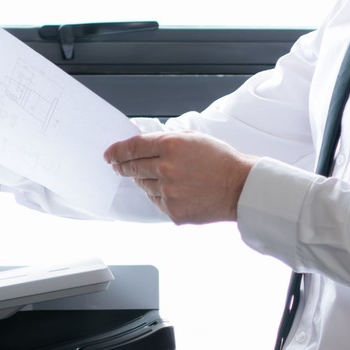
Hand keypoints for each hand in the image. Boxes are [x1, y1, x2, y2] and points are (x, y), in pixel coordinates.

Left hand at [105, 133, 253, 224]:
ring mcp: (168, 192)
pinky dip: (161, 196)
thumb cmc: (220, 161)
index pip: (132, 148)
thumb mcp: (193, 138)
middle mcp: (166, 169)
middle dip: (123, 166)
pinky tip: (177, 191)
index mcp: (171, 146)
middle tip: (119, 166)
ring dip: (147, 180)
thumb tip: (141, 145)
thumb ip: (165, 140)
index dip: (116, 151)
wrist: (240, 188)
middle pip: (132, 167)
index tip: (109, 155)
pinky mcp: (173, 211)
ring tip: (166, 177)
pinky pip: (156, 201)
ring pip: (144, 186)